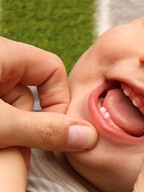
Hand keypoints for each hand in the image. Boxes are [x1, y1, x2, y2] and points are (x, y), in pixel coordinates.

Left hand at [0, 36, 97, 150]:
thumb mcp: (0, 120)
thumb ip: (43, 129)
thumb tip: (87, 137)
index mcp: (4, 53)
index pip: (52, 70)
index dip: (58, 100)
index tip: (50, 128)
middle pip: (34, 91)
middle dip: (29, 121)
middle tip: (12, 138)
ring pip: (15, 105)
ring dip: (12, 128)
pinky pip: (1, 111)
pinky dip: (2, 129)